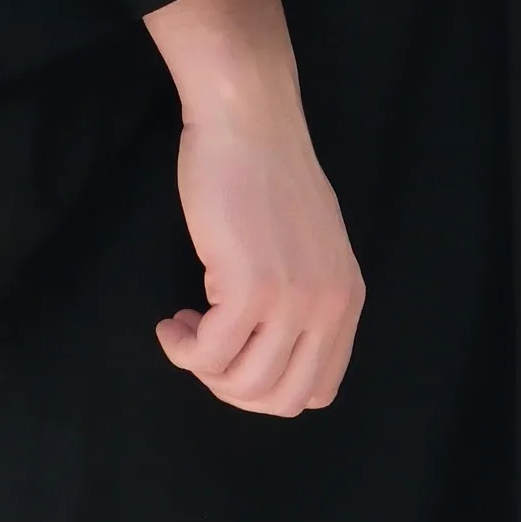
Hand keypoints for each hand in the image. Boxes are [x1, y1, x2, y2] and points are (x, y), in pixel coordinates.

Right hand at [145, 0, 363, 416]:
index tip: (235, 355)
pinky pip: (209, 354)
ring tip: (186, 329)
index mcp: (347, 299)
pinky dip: (182, 349)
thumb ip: (304, 298)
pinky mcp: (250, 287)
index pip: (317, 389)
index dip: (265, 387)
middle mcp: (329, 306)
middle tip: (203, 351)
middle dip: (231, 389)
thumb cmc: (267, 174)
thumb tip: (269, 354)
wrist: (248, 122)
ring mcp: (293, 300)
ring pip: (242, 384)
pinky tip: (173, 322)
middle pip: (281, 399)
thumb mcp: (309, 247)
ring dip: (203, 368)